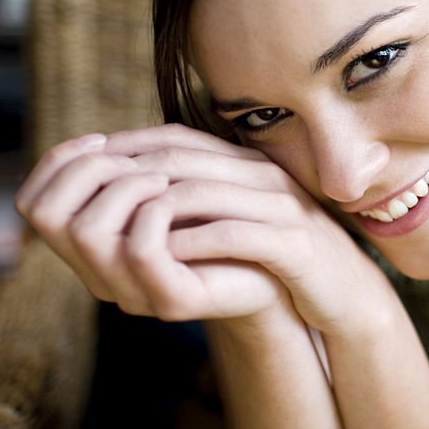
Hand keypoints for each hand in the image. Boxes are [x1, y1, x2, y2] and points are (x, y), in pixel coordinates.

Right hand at [14, 128, 285, 320]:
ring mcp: (133, 292)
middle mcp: (101, 275)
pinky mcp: (172, 300)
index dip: (57, 162)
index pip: (33, 204)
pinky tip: (174, 195)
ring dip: (122, 185)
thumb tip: (96, 143)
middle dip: (86, 170)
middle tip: (134, 161)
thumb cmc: (222, 212)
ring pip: (87, 231)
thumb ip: (129, 164)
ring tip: (160, 176)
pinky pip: (139, 248)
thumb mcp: (169, 178)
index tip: (102, 140)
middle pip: (48, 216)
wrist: (280, 261)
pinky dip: (153, 208)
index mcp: (91, 248)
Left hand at [101, 124, 397, 334]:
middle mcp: (263, 175)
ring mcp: (280, 206)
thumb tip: (132, 190)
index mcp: (247, 163)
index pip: (177, 137)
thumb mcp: (235, 218)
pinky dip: (193, 243)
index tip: (86, 167)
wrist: (342, 291)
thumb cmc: (278, 257)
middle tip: (91, 201)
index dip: (126, 147)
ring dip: (153, 210)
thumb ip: (196, 199)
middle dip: (129, 176)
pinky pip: (234, 235)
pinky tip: (163, 259)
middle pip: (183, 158)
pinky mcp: (295, 244)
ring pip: (203, 192)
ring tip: (117, 232)